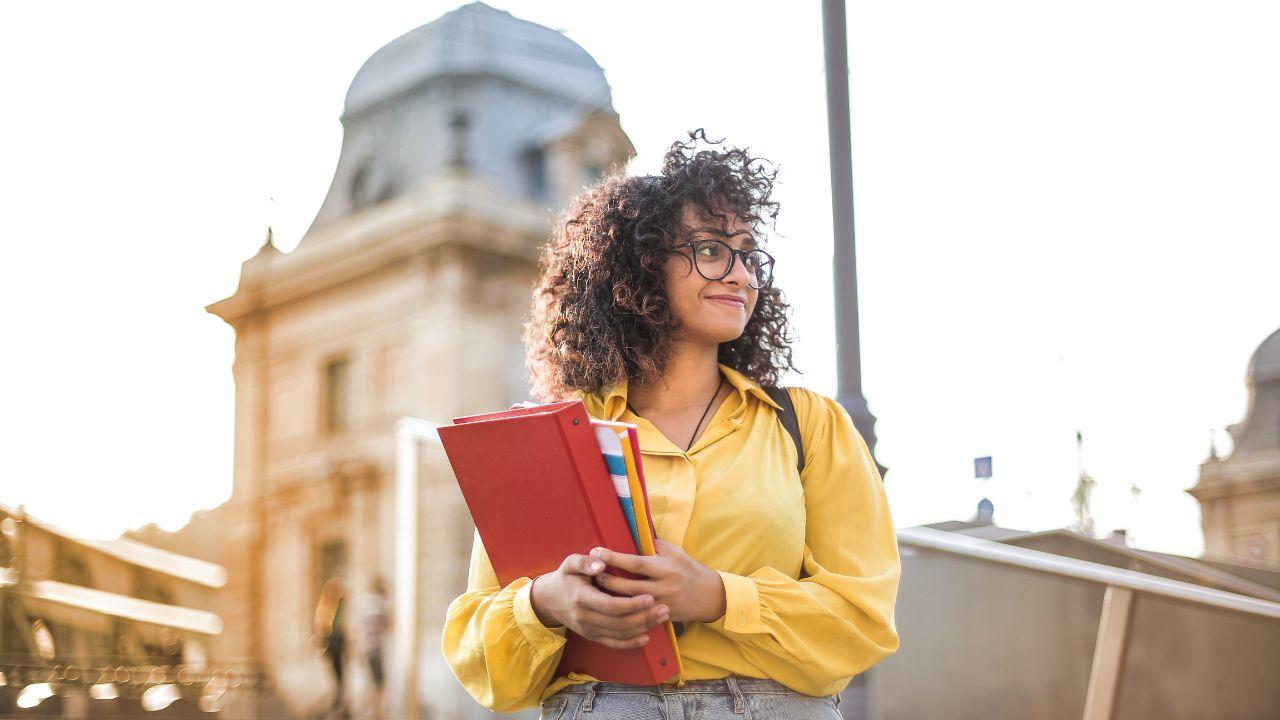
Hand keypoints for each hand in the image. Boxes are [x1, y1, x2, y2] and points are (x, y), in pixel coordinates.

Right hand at [529, 552, 670, 649]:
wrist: (550, 600)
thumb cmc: (565, 577)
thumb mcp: (570, 563)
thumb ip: (584, 562)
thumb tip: (601, 563)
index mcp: (581, 598)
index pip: (610, 606)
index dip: (631, 604)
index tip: (650, 597)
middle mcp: (584, 618)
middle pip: (619, 623)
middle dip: (644, 617)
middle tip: (664, 608)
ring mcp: (588, 630)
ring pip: (619, 634)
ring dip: (643, 627)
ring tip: (662, 617)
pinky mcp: (592, 636)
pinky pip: (613, 644)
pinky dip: (631, 643)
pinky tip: (646, 636)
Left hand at [590, 539, 726, 623]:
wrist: (710, 596)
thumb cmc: (690, 570)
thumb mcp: (676, 552)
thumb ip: (655, 545)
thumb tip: (632, 536)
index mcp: (665, 568)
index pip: (635, 563)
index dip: (614, 557)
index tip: (596, 551)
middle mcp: (663, 587)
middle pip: (628, 586)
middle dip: (607, 580)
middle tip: (590, 573)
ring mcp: (661, 605)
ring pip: (630, 603)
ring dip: (611, 596)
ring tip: (595, 589)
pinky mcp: (661, 617)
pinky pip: (638, 616)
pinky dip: (622, 611)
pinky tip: (609, 606)